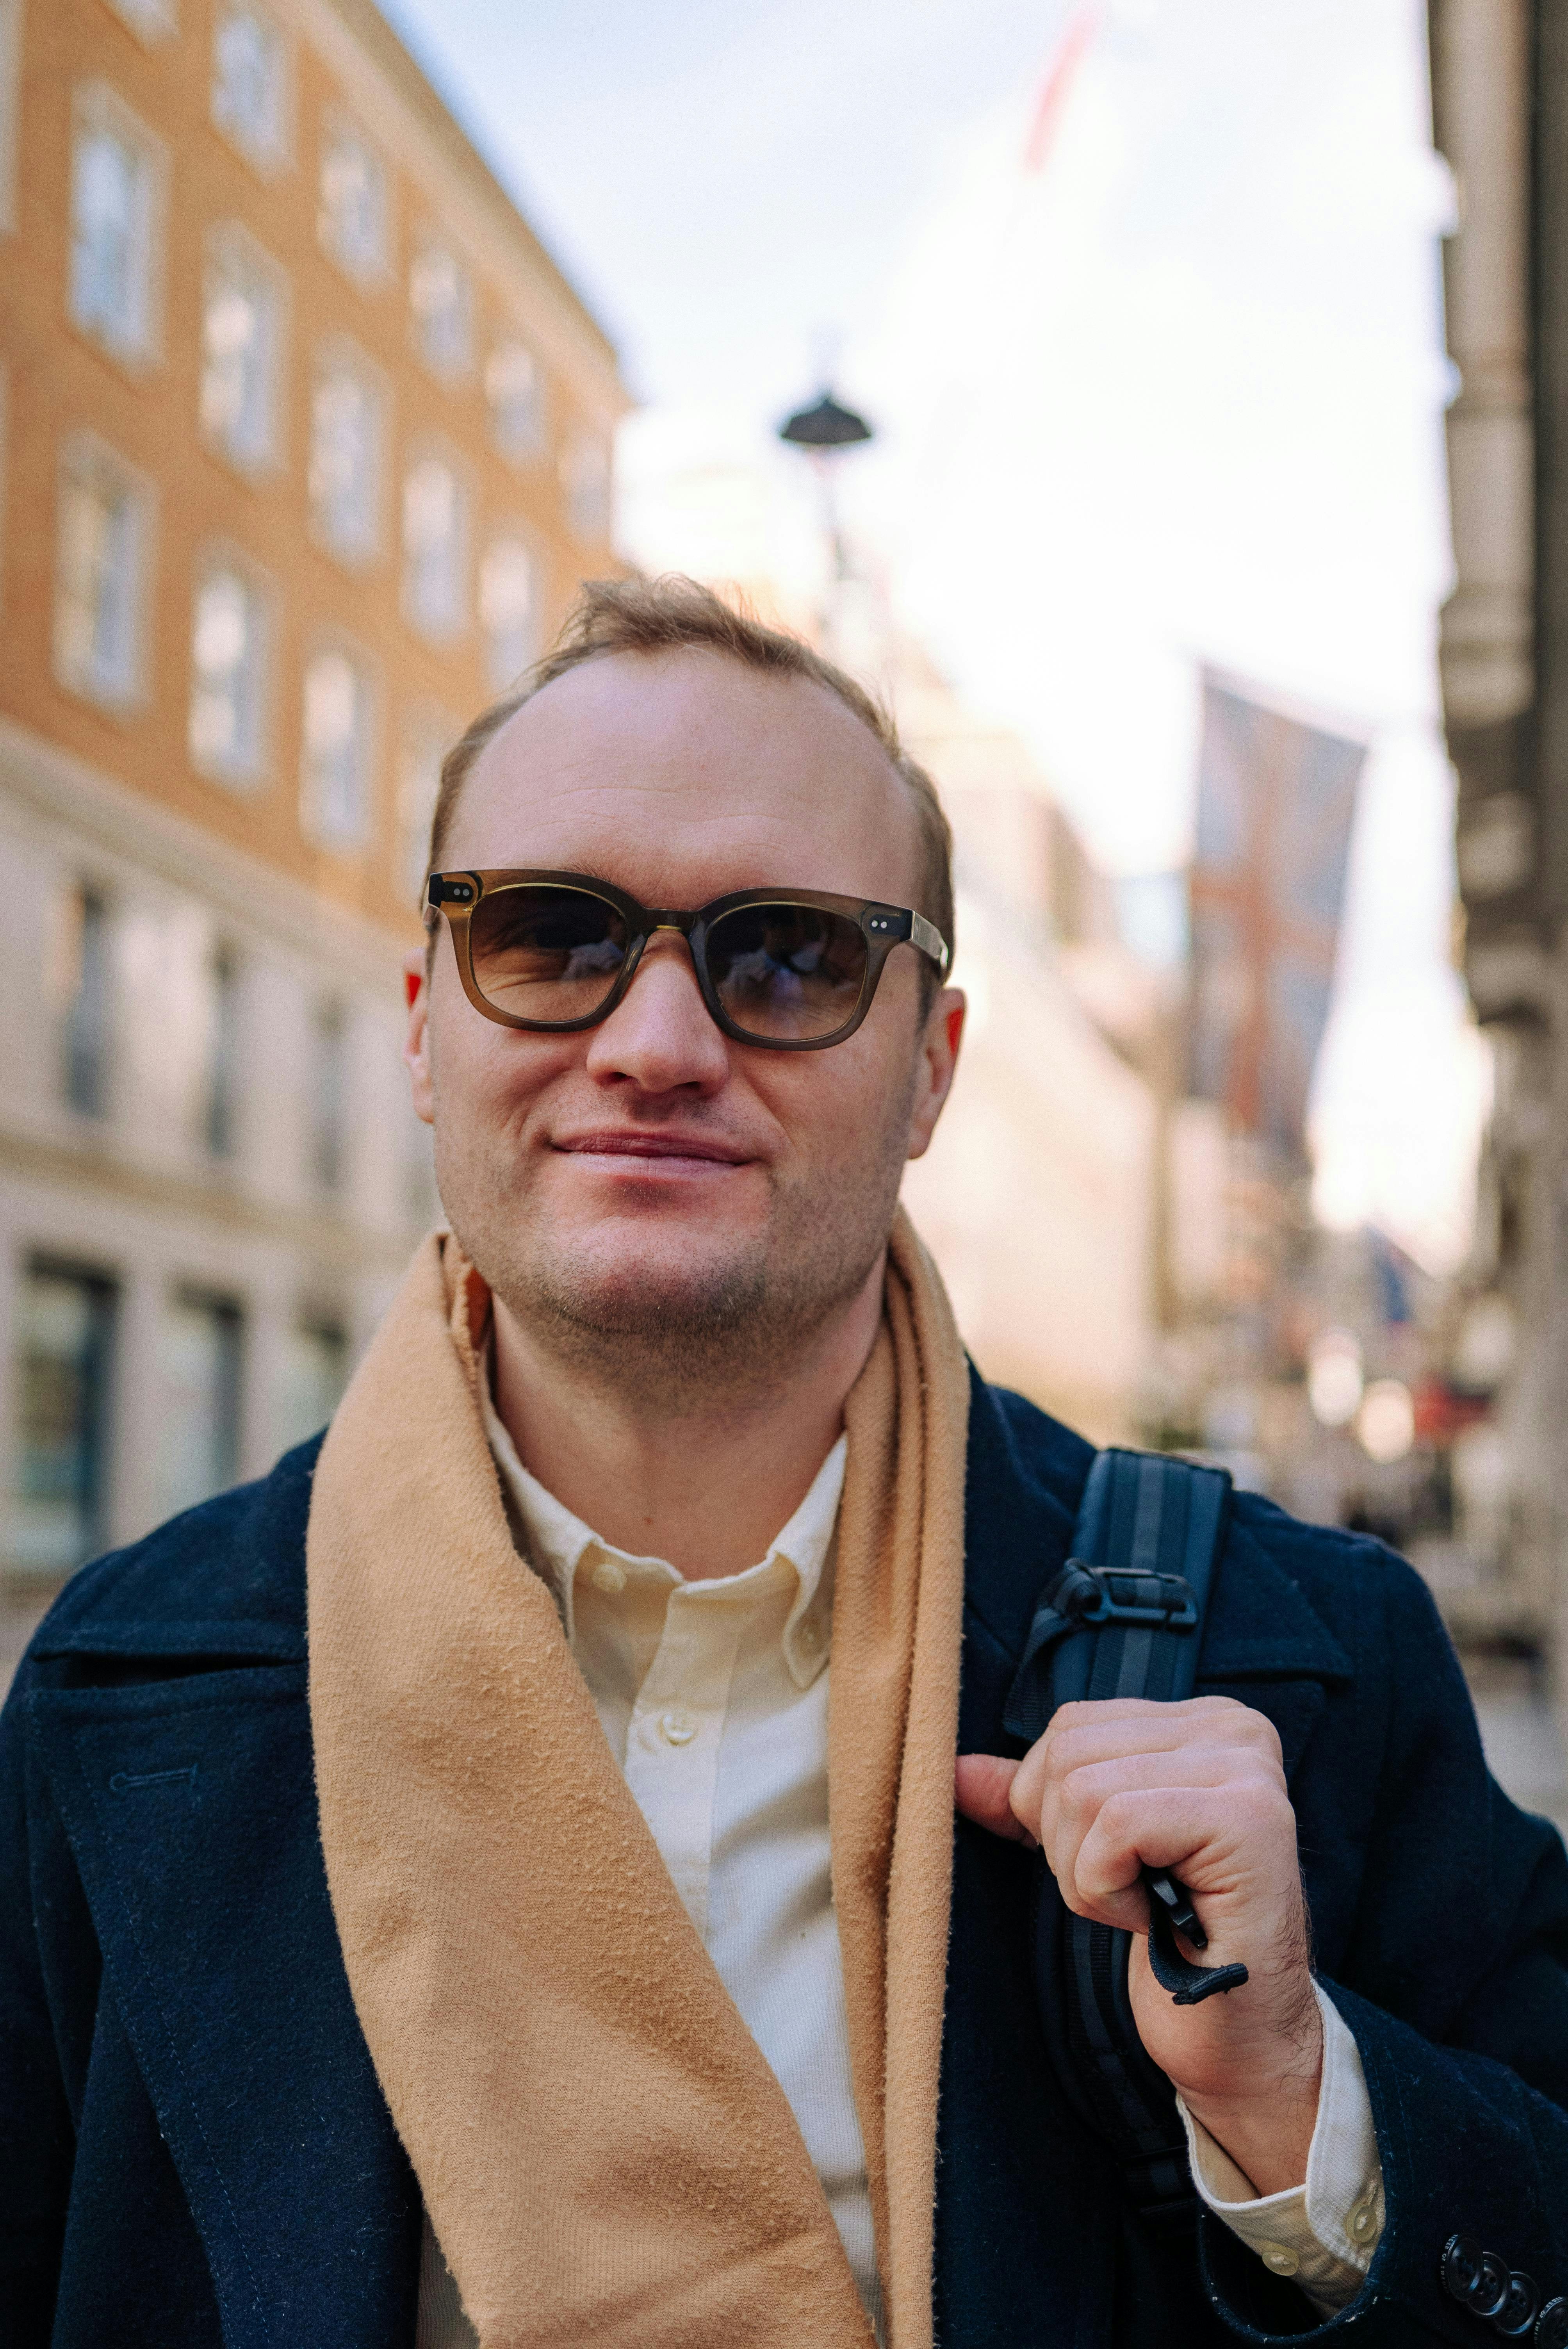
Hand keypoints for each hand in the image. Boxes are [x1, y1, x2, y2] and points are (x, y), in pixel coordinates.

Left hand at [954, 1696, 1321, 2194]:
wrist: (1237, 2033)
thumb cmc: (1172, 1942)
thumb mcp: (1091, 1852)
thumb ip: (1032, 1802)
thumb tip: (955, 1770)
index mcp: (1200, 1722)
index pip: (1071, 1727)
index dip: (1054, 1809)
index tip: (1114, 1866)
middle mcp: (1232, 1727)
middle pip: (1070, 1753)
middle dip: (1067, 1844)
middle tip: (1129, 1895)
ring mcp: (1247, 1768)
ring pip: (1084, 1789)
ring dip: (1088, 1875)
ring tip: (1144, 1907)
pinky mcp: (1246, 1817)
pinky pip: (1115, 1827)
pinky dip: (1107, 1890)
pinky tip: (1154, 1920)